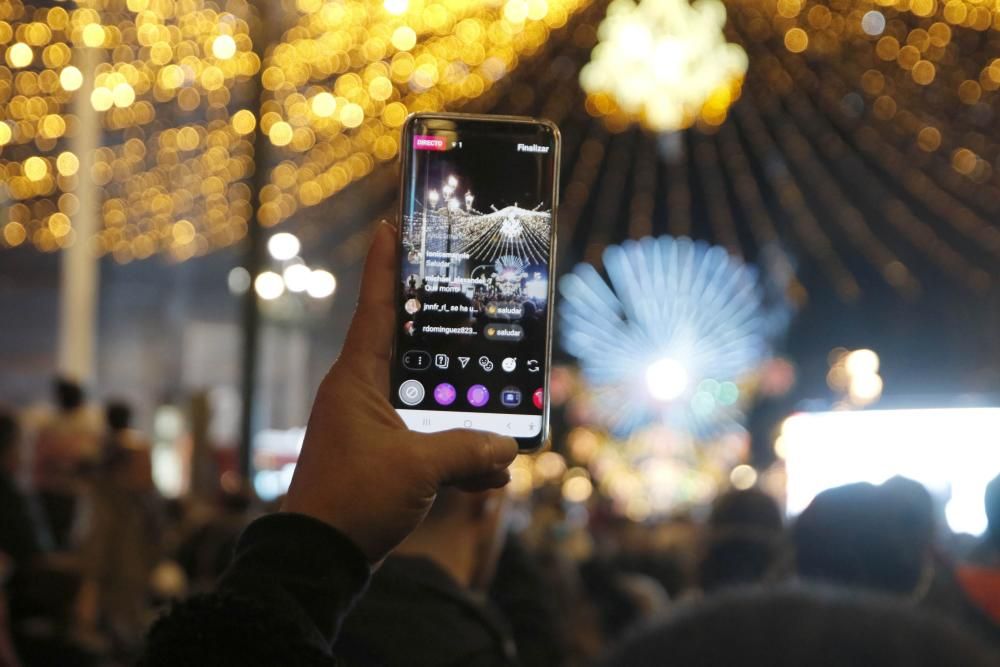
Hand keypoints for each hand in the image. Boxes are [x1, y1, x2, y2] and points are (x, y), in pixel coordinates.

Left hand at [282, 222, 517, 562]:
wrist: (319, 561)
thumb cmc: (352, 502)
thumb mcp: (418, 470)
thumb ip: (469, 451)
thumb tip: (508, 449)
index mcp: (357, 379)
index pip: (376, 308)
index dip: (386, 265)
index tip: (393, 225)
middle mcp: (362, 395)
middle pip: (413, 351)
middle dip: (449, 341)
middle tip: (476, 310)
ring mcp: (373, 428)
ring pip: (428, 403)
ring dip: (463, 414)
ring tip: (502, 413)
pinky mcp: (384, 459)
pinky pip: (429, 444)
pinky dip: (458, 456)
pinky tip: (490, 474)